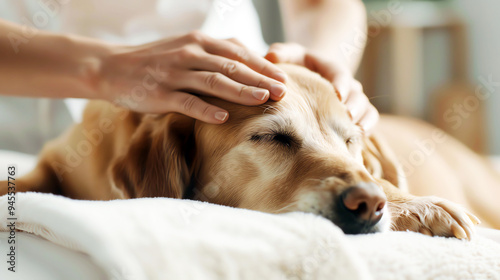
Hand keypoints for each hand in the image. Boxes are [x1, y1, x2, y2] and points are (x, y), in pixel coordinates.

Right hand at [98, 31, 286, 122]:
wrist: (112, 67)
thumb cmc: (156, 61)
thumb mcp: (186, 48)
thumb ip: (214, 53)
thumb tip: (249, 62)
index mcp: (198, 41)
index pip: (237, 52)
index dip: (262, 65)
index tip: (283, 78)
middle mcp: (189, 53)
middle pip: (231, 66)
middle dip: (259, 79)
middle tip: (283, 92)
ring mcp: (174, 73)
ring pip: (213, 82)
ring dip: (240, 92)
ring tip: (263, 101)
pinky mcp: (160, 93)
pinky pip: (187, 102)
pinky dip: (206, 110)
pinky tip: (224, 119)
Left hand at [265, 43, 378, 132]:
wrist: (311, 78)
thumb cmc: (298, 66)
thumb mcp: (290, 55)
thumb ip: (281, 53)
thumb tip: (271, 56)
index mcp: (331, 68)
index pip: (340, 73)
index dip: (341, 83)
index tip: (337, 93)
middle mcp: (347, 84)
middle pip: (356, 93)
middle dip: (354, 104)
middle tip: (347, 115)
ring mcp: (354, 99)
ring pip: (365, 108)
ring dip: (362, 118)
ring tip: (354, 129)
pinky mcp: (357, 113)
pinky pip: (370, 119)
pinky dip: (368, 128)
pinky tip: (359, 140)